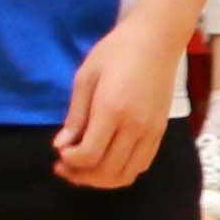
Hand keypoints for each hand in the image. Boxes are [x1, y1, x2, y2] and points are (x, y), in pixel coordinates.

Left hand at [56, 7, 188, 187]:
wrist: (157, 39)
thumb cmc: (117, 51)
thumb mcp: (86, 77)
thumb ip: (75, 115)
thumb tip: (61, 146)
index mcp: (112, 110)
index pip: (89, 154)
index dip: (70, 162)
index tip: (59, 154)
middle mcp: (135, 126)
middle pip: (107, 171)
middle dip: (81, 176)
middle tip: (65, 167)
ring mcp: (151, 132)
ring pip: (126, 174)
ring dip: (101, 180)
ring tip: (84, 170)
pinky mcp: (160, 132)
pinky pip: (141, 165)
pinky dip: (122, 172)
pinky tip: (108, 161)